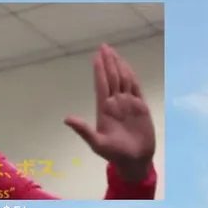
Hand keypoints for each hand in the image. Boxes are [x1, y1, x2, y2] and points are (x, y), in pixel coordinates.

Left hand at [65, 44, 156, 182]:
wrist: (134, 161)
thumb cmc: (115, 154)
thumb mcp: (97, 144)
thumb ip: (83, 130)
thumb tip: (66, 118)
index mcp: (104, 108)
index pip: (101, 84)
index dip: (99, 69)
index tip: (97, 55)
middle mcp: (115, 103)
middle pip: (111, 78)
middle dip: (108, 62)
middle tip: (104, 47)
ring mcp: (128, 104)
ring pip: (123, 80)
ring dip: (119, 66)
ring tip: (114, 53)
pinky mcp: (140, 107)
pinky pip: (136, 88)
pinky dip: (132, 76)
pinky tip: (128, 67)